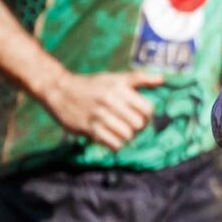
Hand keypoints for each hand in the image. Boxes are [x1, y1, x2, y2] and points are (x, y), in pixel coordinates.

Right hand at [48, 69, 164, 149]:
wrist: (59, 90)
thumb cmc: (92, 85)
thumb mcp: (114, 78)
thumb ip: (139, 78)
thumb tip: (162, 78)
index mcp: (118, 87)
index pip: (147, 109)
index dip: (147, 116)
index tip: (140, 116)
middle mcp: (109, 100)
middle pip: (139, 125)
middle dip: (137, 128)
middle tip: (130, 125)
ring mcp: (98, 115)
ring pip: (127, 136)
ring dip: (126, 136)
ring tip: (119, 131)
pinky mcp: (89, 128)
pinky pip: (113, 144)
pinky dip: (116, 143)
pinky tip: (111, 137)